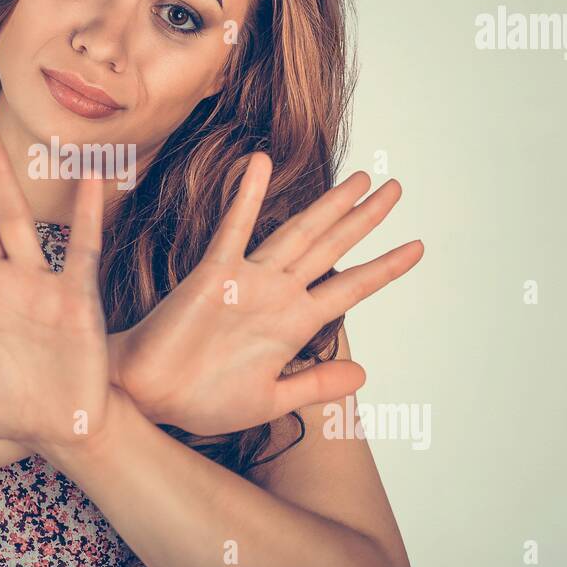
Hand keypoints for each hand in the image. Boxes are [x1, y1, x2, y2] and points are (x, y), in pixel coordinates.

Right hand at [109, 153, 423, 434]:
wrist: (147, 400)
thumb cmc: (199, 402)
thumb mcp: (269, 400)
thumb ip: (314, 384)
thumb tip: (364, 374)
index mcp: (292, 326)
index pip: (349, 290)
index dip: (385, 268)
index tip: (418, 247)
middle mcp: (276, 296)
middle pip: (331, 249)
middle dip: (365, 219)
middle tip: (397, 188)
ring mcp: (246, 282)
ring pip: (297, 234)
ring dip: (328, 206)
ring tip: (360, 178)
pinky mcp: (212, 275)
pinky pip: (233, 229)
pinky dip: (247, 196)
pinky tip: (261, 164)